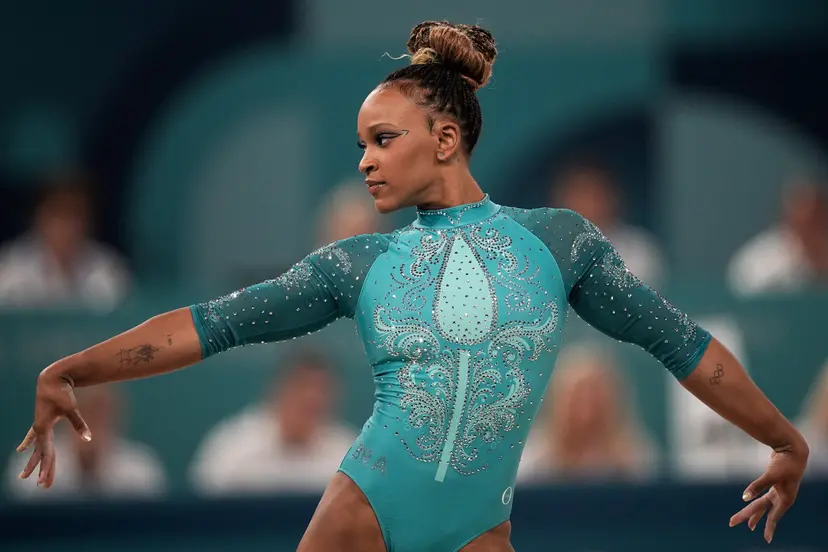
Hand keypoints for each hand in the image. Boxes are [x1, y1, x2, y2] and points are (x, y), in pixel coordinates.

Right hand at [16, 368, 91, 487]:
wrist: (52, 378)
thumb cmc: (62, 392)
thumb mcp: (71, 408)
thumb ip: (79, 424)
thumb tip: (88, 438)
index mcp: (43, 428)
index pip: (47, 453)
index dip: (47, 468)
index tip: (44, 482)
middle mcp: (39, 429)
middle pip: (42, 454)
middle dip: (42, 470)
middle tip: (42, 486)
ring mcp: (38, 425)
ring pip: (37, 448)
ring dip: (34, 461)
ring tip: (23, 476)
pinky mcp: (41, 420)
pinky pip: (33, 436)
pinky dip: (28, 443)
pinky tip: (20, 450)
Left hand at [729, 442, 808, 543]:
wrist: (793, 449)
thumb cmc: (785, 463)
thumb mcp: (771, 475)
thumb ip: (757, 486)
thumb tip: (744, 498)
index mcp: (784, 499)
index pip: (773, 517)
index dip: (768, 528)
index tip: (766, 540)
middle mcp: (782, 497)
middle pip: (762, 510)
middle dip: (748, 517)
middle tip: (732, 523)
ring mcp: (778, 491)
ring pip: (764, 505)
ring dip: (755, 513)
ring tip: (748, 525)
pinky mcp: (774, 484)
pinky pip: (764, 496)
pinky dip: (758, 500)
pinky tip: (753, 502)